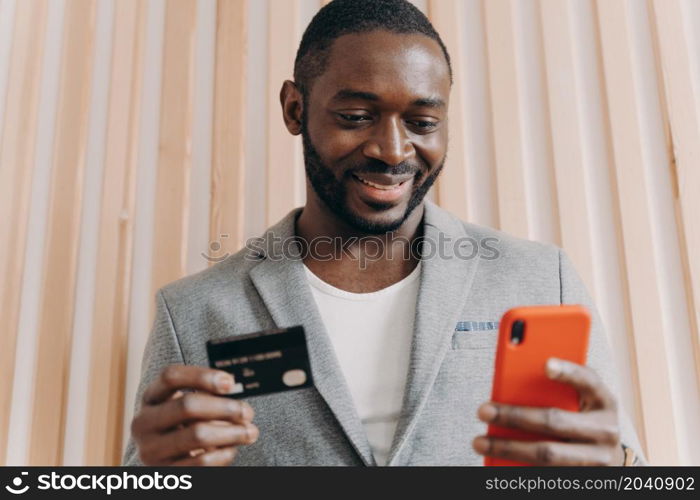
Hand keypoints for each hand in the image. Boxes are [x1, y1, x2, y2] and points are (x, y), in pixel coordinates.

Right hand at [131, 365, 258, 464]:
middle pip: (187, 405)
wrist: (167, 465)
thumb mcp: (187, 409)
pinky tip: (232, 449)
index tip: (230, 383)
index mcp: (150, 398)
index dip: (202, 376)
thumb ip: (206, 396)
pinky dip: (223, 454)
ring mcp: (150, 450)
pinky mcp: (164, 473)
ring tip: (249, 432)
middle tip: (247, 411)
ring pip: (198, 434)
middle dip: (224, 407)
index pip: (170, 376)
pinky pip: (201, 461)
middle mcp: (144, 422)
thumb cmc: (184, 428)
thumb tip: (233, 388)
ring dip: (231, 432)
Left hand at [472, 358, 624, 465]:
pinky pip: (547, 474)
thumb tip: (512, 382)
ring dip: (509, 448)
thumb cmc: (583, 418)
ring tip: (479, 442)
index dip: (568, 372)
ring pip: (547, 454)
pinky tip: (495, 460)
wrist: (608, 457)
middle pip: (555, 421)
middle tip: (484, 411)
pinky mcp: (584, 478)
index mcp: (603, 400)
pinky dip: (518, 467)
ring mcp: (598, 458)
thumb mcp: (578, 399)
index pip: (588, 380)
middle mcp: (605, 429)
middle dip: (514, 415)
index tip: (545, 364)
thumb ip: (555, 388)